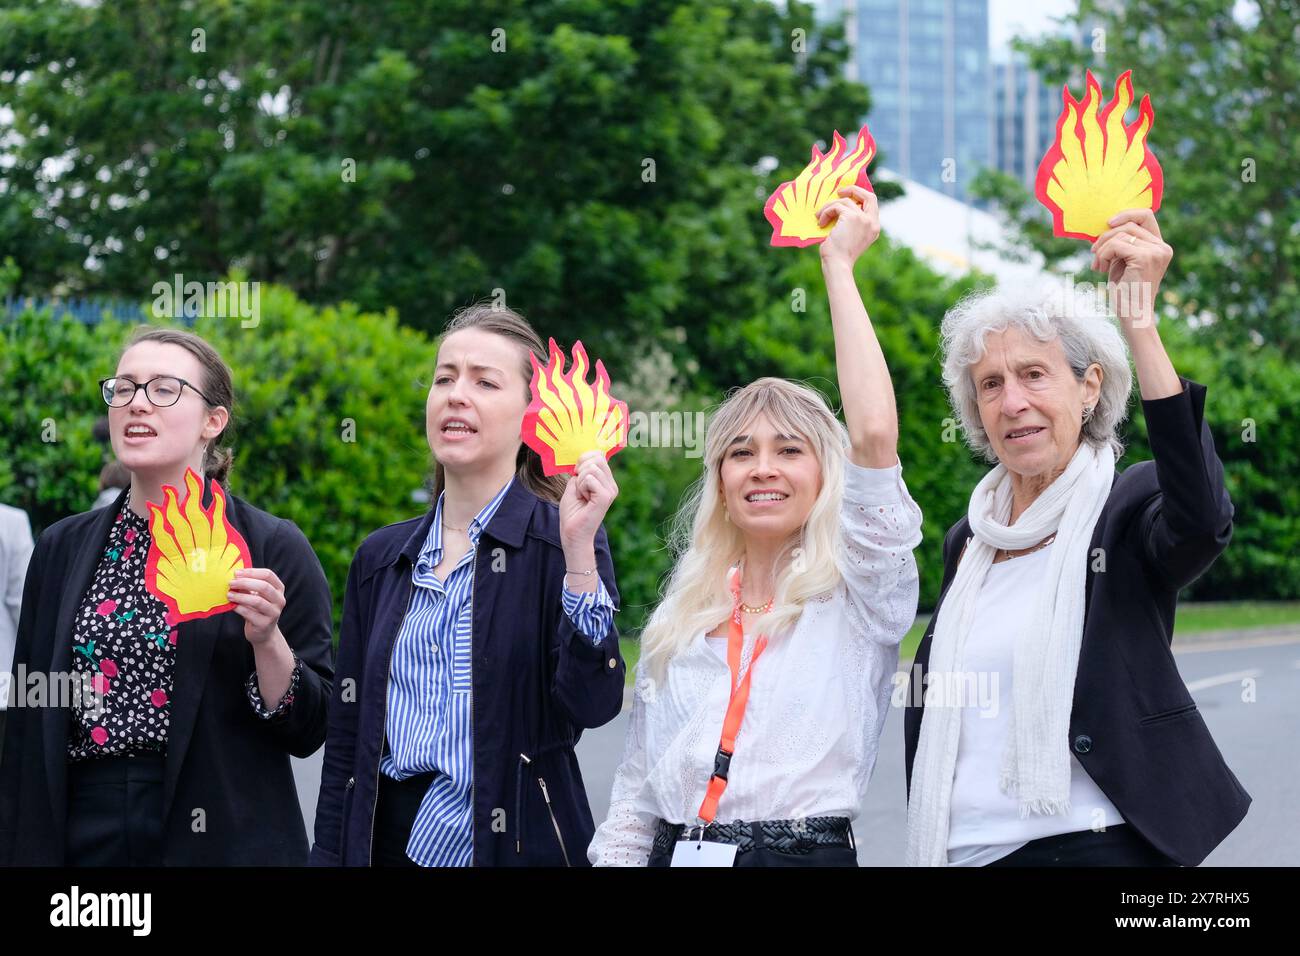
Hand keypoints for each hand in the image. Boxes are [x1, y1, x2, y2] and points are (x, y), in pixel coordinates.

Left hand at [227, 567, 285, 645]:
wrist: (262, 632)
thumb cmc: (258, 609)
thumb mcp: (257, 595)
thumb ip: (250, 585)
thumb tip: (235, 575)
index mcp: (279, 589)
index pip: (268, 575)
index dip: (252, 572)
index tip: (237, 573)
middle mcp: (279, 600)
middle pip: (264, 586)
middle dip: (245, 583)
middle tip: (231, 583)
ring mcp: (274, 613)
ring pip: (257, 601)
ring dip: (240, 596)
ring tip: (229, 594)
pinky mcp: (264, 624)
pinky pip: (250, 614)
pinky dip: (239, 608)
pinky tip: (232, 605)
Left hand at [559, 451, 618, 550]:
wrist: (572, 533)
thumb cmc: (573, 512)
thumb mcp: (574, 485)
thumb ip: (580, 471)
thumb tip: (583, 457)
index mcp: (606, 481)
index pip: (599, 455)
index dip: (584, 459)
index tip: (577, 474)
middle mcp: (611, 485)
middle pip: (597, 458)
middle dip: (581, 468)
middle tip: (578, 486)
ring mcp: (610, 491)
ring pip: (591, 468)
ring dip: (579, 481)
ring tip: (581, 495)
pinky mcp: (605, 497)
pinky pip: (589, 479)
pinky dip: (580, 487)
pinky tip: (583, 499)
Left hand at [817, 185, 879, 266]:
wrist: (837, 264)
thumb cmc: (839, 254)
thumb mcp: (849, 236)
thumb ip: (851, 222)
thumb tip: (839, 207)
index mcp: (874, 227)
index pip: (872, 204)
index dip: (861, 196)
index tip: (847, 195)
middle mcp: (872, 222)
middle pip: (868, 196)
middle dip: (853, 190)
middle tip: (838, 192)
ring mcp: (863, 219)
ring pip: (845, 201)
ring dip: (829, 206)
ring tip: (820, 217)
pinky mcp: (851, 217)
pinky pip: (836, 207)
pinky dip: (826, 212)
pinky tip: (821, 223)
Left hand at [1091, 209, 1171, 327]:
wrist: (1133, 316)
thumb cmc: (1125, 292)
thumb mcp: (1122, 262)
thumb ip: (1121, 243)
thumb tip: (1106, 226)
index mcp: (1160, 246)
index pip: (1146, 216)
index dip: (1126, 214)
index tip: (1107, 224)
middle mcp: (1162, 247)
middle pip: (1129, 224)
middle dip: (1106, 237)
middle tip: (1094, 253)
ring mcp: (1156, 252)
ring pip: (1120, 234)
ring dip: (1102, 248)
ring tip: (1098, 265)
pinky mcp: (1145, 258)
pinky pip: (1116, 245)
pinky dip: (1103, 255)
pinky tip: (1101, 269)